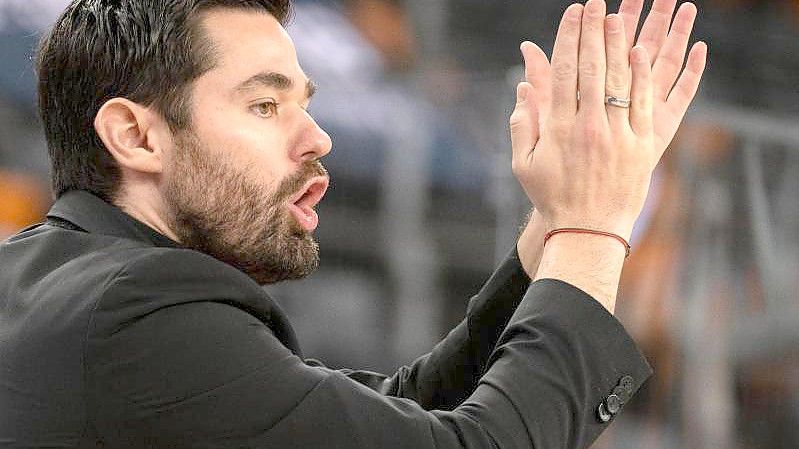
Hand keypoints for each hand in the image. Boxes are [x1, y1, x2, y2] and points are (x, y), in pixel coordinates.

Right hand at [513, 0, 706, 280]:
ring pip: (620, 80)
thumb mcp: (523, 162)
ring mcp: (618, 135)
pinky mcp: (642, 147)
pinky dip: (643, 76)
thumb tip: (523, 85)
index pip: (563, 71)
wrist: (587, 231)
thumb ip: (522, 121)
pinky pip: (645, 104)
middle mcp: (589, 126)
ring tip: (617, 16)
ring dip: (619, 44)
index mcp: (558, 128)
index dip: (568, 38)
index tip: (571, 13)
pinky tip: (640, 52)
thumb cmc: (551, 197)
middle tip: (595, 3)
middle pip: (593, 67)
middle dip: (593, 30)